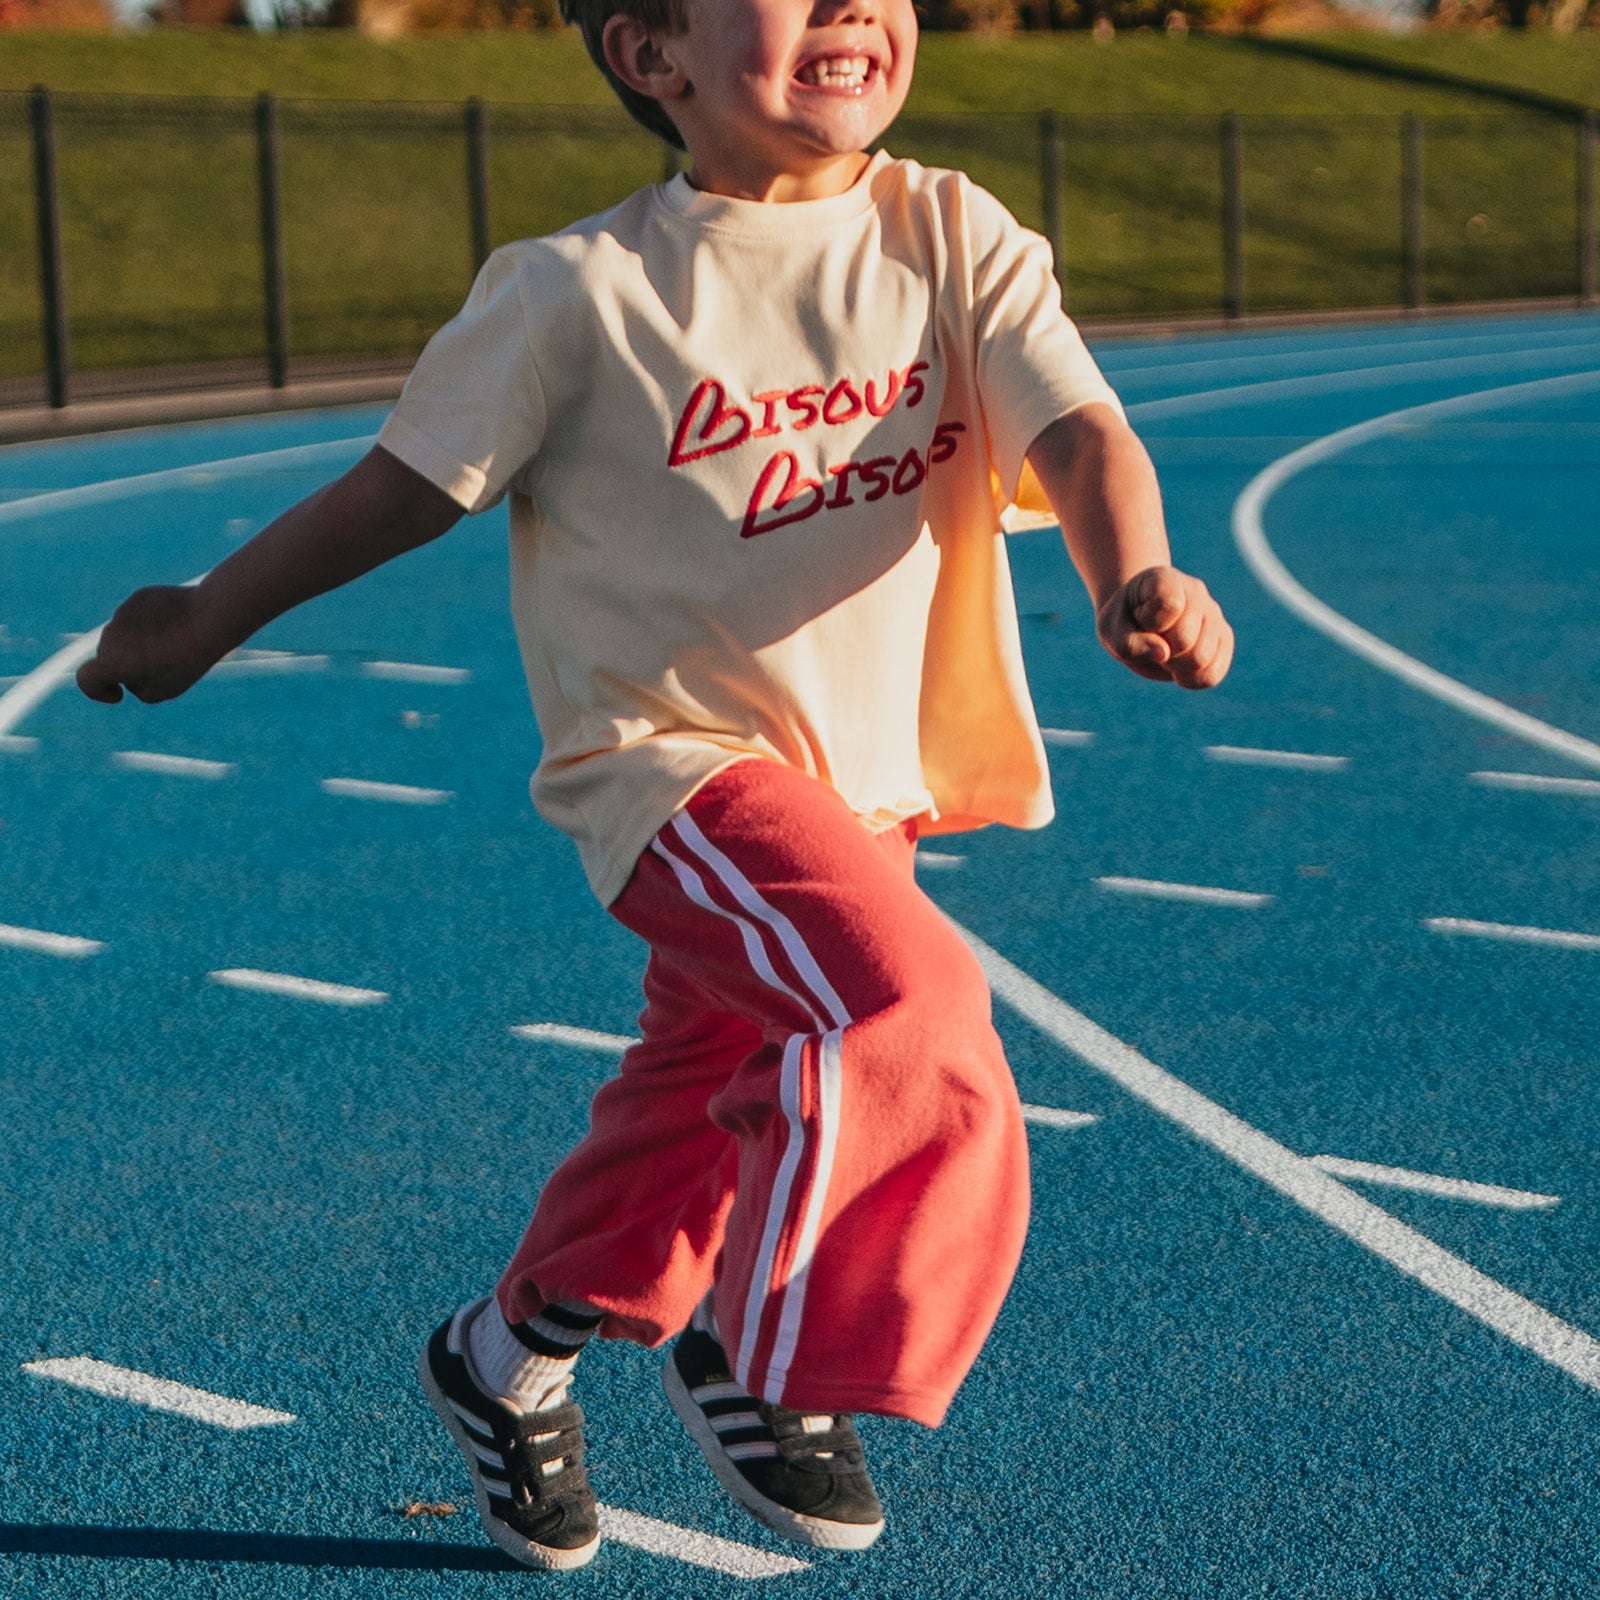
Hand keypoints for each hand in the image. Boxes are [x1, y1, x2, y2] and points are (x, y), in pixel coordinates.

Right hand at [76, 584, 224, 704]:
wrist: (208, 619)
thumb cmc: (188, 660)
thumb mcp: (166, 689)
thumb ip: (140, 689)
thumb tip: (131, 676)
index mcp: (111, 661)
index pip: (86, 679)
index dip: (98, 691)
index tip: (118, 694)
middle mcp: (110, 635)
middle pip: (110, 657)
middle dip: (127, 667)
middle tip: (164, 669)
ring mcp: (123, 613)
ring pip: (125, 635)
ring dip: (141, 644)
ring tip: (175, 645)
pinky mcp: (138, 598)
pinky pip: (139, 617)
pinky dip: (151, 625)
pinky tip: (176, 625)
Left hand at [1096, 566, 1232, 688]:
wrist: (1139, 619)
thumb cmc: (1124, 621)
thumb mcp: (1111, 630)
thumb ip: (1129, 642)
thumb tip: (1163, 654)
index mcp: (1165, 580)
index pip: (1170, 606)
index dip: (1151, 624)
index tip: (1141, 618)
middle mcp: (1196, 592)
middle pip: (1185, 639)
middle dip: (1160, 649)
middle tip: (1151, 640)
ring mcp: (1213, 614)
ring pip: (1201, 658)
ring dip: (1175, 666)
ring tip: (1165, 651)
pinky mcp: (1223, 638)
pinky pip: (1213, 673)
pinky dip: (1190, 679)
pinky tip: (1178, 666)